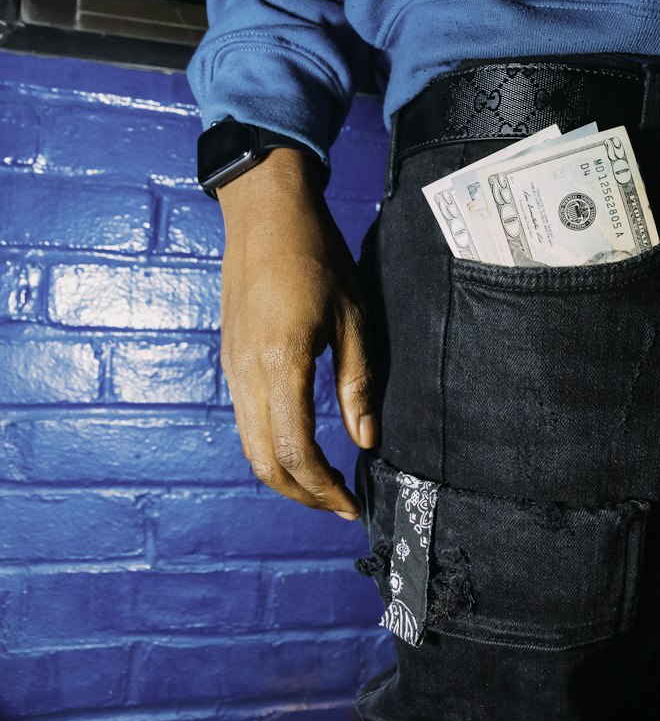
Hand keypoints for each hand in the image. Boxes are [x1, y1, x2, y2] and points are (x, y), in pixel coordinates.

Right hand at [217, 148, 377, 516]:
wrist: (264, 213)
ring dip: (285, 475)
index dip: (323, 488)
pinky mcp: (231, 362)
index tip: (350, 505)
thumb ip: (357, 384)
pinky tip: (301, 449)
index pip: (295, 451)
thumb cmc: (315, 255)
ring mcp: (233, 369)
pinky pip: (245, 421)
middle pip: (263, 462)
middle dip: (302, 495)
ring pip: (249, 446)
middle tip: (339, 506)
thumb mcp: (353, 316)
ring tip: (324, 485)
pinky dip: (270, 448)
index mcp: (280, 362)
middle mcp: (247, 373)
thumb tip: (367, 440)